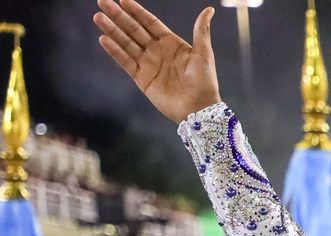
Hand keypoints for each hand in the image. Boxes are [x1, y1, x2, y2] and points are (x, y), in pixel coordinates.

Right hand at [95, 0, 220, 123]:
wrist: (198, 109)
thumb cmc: (205, 82)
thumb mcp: (204, 54)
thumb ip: (201, 31)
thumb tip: (209, 9)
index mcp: (172, 43)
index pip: (150, 23)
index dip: (137, 11)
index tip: (123, 0)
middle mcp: (157, 51)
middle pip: (134, 30)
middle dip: (119, 16)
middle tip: (103, 2)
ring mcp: (148, 64)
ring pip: (126, 43)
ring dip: (113, 30)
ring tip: (99, 17)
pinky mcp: (142, 78)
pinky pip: (125, 61)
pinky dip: (115, 51)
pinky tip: (104, 39)